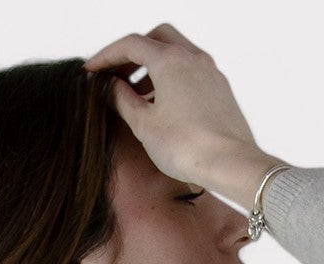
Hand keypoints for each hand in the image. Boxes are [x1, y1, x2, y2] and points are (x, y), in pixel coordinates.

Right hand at [82, 24, 283, 205]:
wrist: (231, 164)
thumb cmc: (188, 147)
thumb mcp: (144, 125)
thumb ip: (122, 100)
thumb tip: (110, 87)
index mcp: (170, 60)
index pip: (131, 44)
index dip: (107, 56)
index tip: (92, 71)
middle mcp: (192, 57)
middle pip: (156, 38)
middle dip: (133, 53)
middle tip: (117, 75)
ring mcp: (209, 71)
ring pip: (176, 53)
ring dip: (153, 67)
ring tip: (138, 95)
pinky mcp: (220, 88)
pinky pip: (191, 70)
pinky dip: (172, 77)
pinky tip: (164, 104)